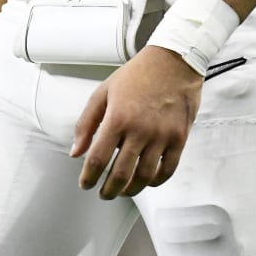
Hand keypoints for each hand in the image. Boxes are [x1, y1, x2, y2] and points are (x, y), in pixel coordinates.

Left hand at [70, 46, 201, 199]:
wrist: (173, 61)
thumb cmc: (137, 75)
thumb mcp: (103, 92)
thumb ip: (86, 123)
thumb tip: (76, 152)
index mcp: (117, 118)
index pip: (98, 158)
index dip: (89, 176)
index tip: (85, 184)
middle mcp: (140, 130)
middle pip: (121, 173)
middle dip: (108, 190)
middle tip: (103, 194)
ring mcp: (161, 136)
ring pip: (144, 176)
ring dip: (131, 190)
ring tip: (123, 191)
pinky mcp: (179, 138)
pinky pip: (168, 169)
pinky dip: (156, 181)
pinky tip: (147, 181)